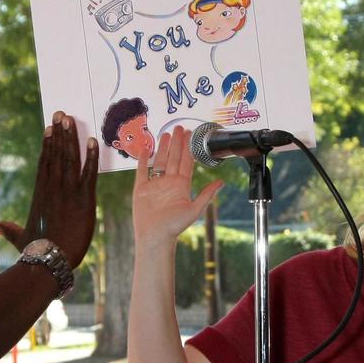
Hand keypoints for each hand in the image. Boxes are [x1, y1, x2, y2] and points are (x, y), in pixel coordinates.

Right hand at [0, 110, 98, 267]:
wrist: (50, 261)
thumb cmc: (36, 252)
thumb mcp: (21, 239)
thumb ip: (9, 230)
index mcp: (40, 194)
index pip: (44, 163)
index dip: (47, 144)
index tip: (49, 128)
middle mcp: (53, 188)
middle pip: (56, 154)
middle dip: (59, 133)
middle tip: (61, 113)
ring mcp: (68, 192)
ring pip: (69, 158)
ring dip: (70, 137)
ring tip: (70, 119)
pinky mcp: (84, 199)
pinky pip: (89, 173)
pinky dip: (91, 156)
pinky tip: (92, 140)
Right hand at [132, 126, 224, 251]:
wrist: (155, 235)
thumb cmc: (174, 226)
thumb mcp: (194, 209)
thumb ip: (206, 194)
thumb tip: (221, 182)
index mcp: (181, 185)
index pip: (186, 161)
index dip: (189, 148)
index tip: (191, 134)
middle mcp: (169, 182)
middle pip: (174, 157)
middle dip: (177, 142)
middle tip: (179, 127)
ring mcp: (155, 184)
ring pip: (160, 161)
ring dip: (163, 148)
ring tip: (165, 134)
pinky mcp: (141, 188)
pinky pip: (142, 170)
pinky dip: (143, 159)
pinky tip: (146, 149)